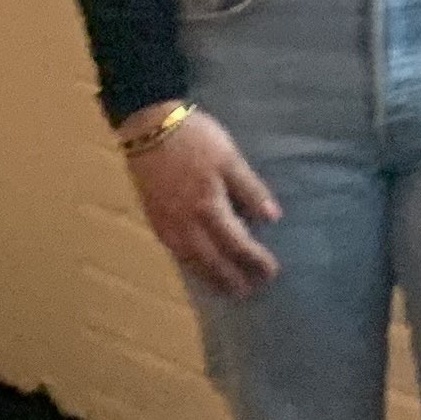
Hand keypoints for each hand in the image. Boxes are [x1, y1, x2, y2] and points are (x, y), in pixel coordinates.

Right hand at [125, 106, 281, 295]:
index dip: (254, 261)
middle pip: (211, 260)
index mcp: (209, 208)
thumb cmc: (196, 139)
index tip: (271, 273)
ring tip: (223, 290)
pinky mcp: (153, 217)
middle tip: (247, 293)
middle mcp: (186, 223)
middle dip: (230, 278)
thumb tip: (272, 218)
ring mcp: (166, 223)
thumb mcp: (230, 159)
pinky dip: (187, 265)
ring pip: (189, 260)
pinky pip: (173, 251)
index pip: (236, 244)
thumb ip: (250, 189)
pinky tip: (194, 267)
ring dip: (208, 277)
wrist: (149, 126)